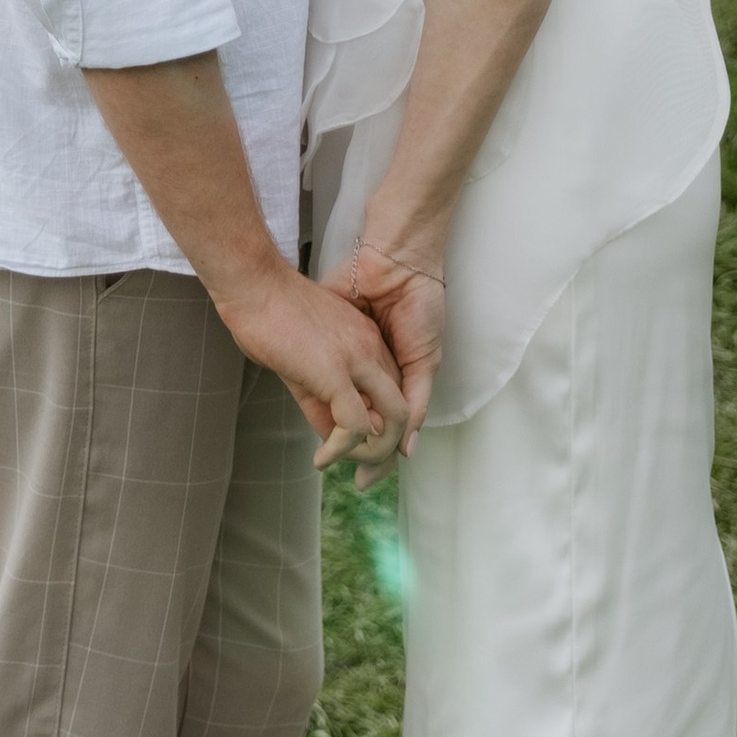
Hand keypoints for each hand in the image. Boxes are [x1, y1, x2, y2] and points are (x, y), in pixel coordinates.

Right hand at [217, 261, 406, 469]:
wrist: (254, 285)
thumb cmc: (269, 313)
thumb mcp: (305, 358)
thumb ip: (321, 396)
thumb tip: (328, 436)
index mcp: (367, 340)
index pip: (392, 393)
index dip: (380, 427)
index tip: (358, 448)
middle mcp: (372, 349)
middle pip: (401, 411)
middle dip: (387, 450)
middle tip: (365, 474)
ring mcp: (358, 360)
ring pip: (391, 423)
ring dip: (372, 456)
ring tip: (344, 467)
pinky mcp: (337, 373)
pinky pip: (356, 428)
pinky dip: (341, 452)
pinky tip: (321, 458)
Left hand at [325, 235, 446, 457]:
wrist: (395, 258)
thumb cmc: (419, 305)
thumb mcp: (424, 359)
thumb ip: (415, 401)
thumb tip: (407, 450)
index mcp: (393, 373)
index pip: (383, 421)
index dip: (376, 450)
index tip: (365, 478)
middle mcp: (367, 368)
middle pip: (356, 417)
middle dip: (353, 448)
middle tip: (348, 477)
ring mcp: (344, 353)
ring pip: (332, 399)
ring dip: (331, 425)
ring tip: (328, 455)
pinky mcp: (325, 334)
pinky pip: (314, 369)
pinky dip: (312, 394)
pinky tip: (311, 417)